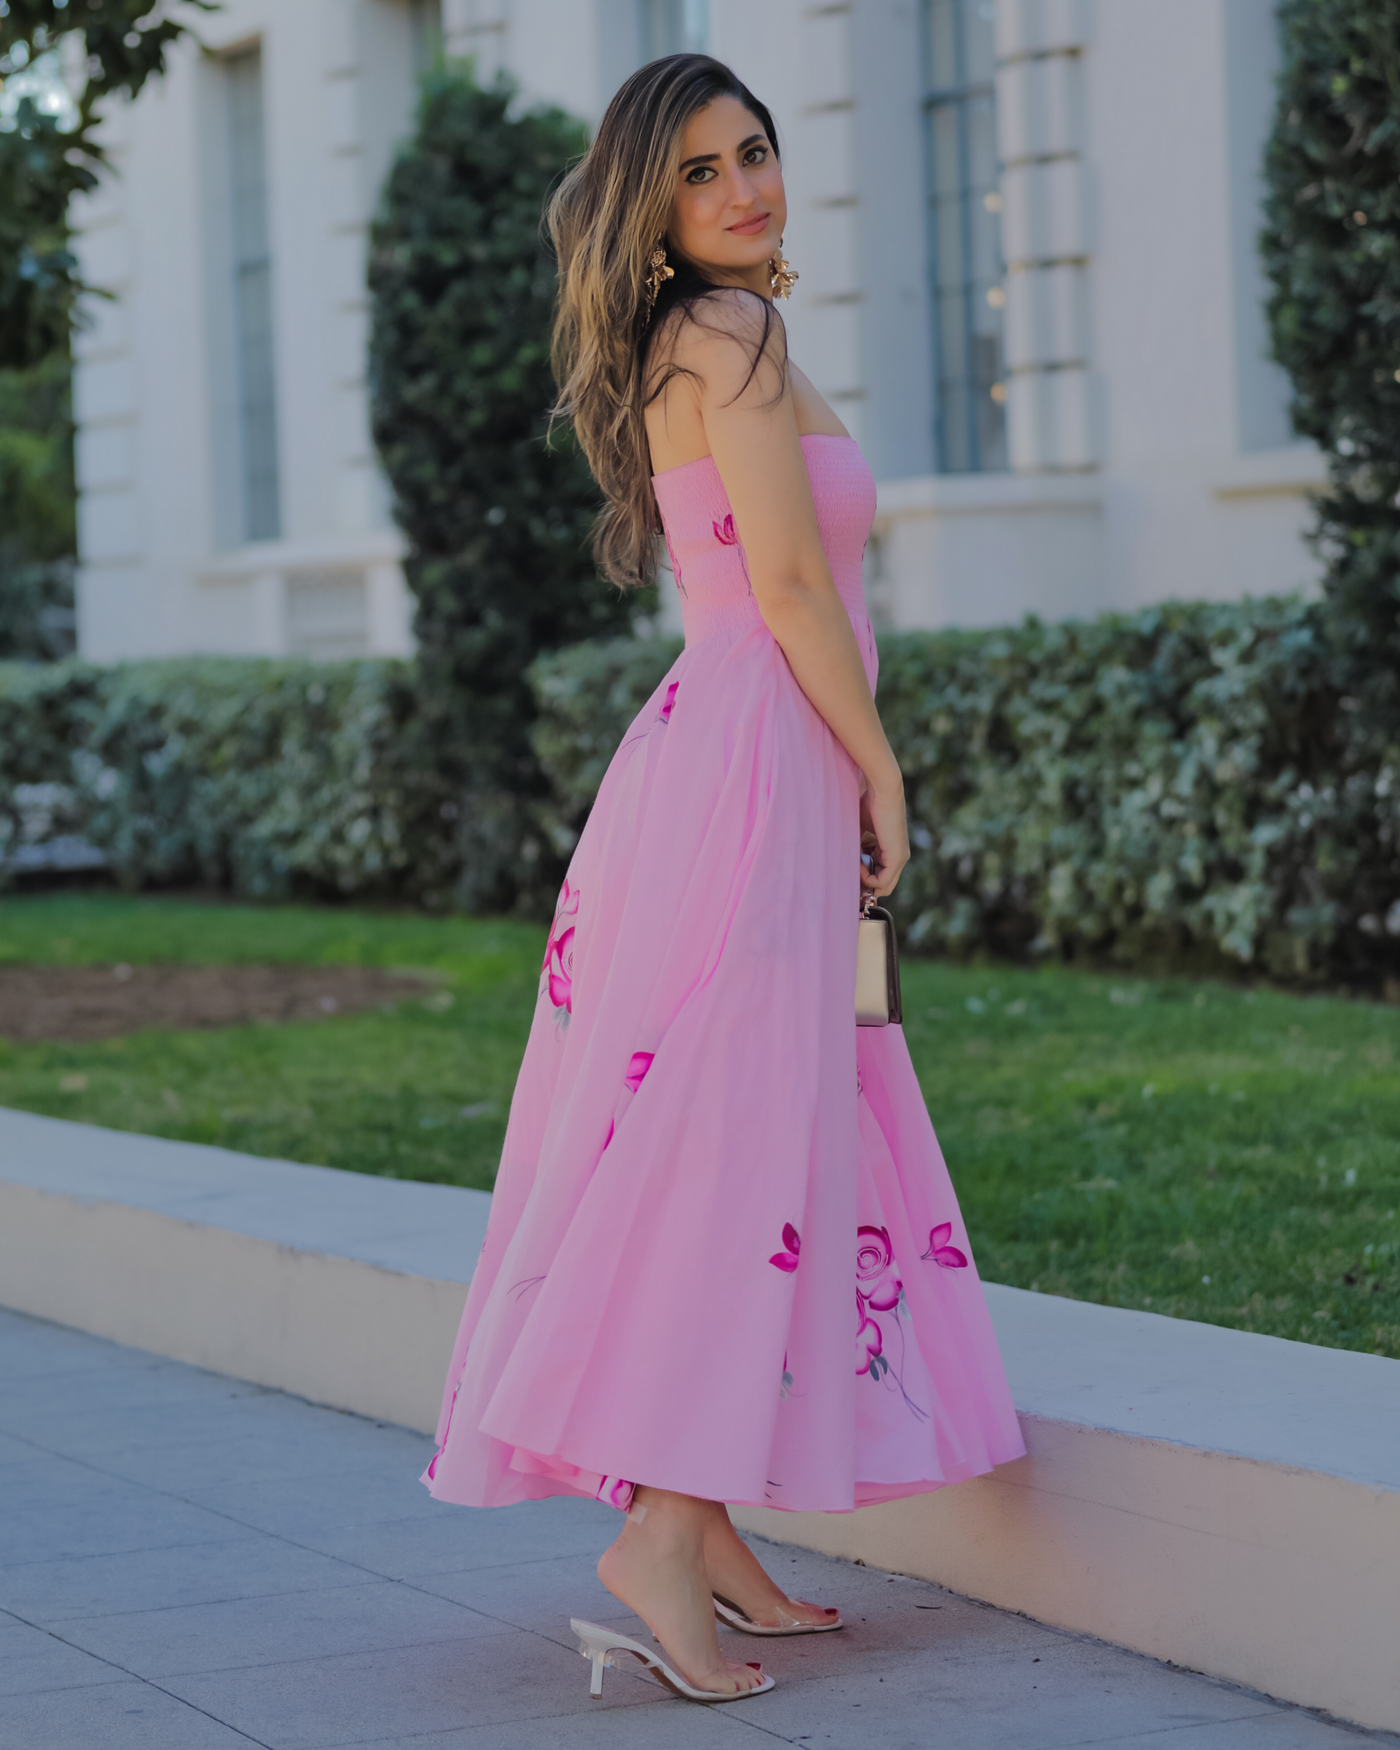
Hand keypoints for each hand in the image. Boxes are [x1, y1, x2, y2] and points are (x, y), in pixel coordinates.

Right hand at [859, 778, 908, 898]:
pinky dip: (868, 878)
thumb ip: (857, 847)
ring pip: (884, 886)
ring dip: (865, 881)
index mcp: (892, 850)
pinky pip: (883, 881)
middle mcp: (899, 856)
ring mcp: (900, 857)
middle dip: (864, 885)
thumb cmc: (868, 804)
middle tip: (849, 877)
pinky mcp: (897, 857)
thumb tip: (845, 863)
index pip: (879, 875)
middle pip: (883, 885)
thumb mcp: (860, 831)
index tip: (849, 871)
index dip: (863, 879)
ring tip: (853, 865)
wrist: (882, 790)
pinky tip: (858, 865)